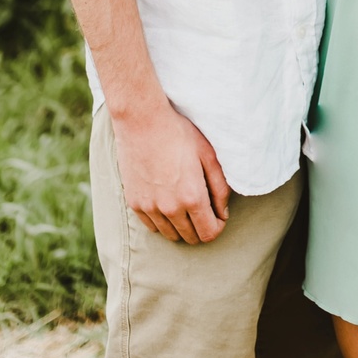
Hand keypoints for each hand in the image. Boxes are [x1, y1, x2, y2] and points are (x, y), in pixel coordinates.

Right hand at [111, 101, 232, 243]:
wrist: (141, 120)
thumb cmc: (178, 133)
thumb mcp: (208, 155)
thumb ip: (220, 188)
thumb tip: (223, 212)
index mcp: (192, 197)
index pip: (209, 233)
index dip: (218, 227)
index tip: (217, 216)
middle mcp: (170, 207)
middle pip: (191, 238)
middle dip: (201, 228)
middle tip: (202, 210)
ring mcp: (149, 206)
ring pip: (171, 235)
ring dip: (181, 227)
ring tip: (184, 207)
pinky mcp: (134, 202)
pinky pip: (152, 226)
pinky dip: (162, 222)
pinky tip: (166, 204)